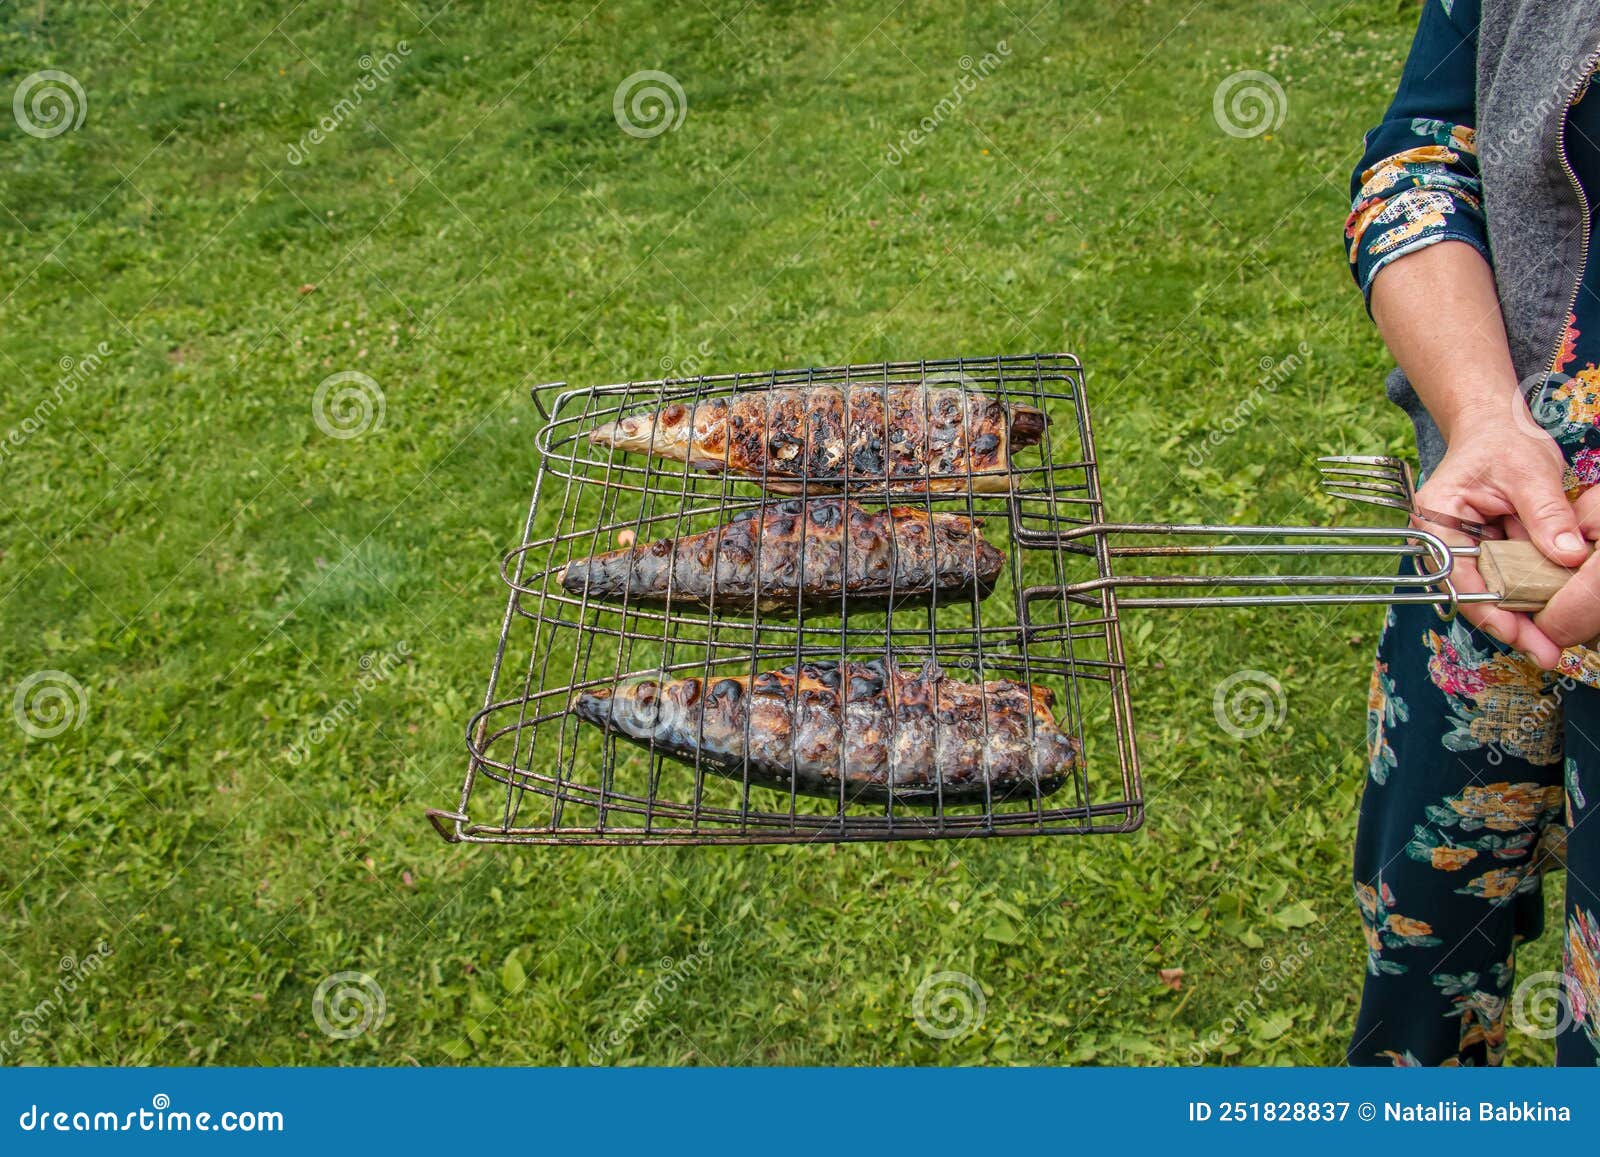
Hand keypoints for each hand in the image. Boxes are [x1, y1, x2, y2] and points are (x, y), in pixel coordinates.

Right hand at [1412, 412, 1586, 667]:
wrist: (1496, 426)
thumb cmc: (1502, 440)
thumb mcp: (1529, 471)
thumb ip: (1547, 514)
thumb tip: (1571, 558)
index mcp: (1436, 521)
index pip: (1459, 579)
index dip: (1492, 612)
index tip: (1525, 638)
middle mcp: (1442, 541)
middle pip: (1474, 594)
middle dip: (1512, 626)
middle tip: (1548, 653)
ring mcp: (1464, 548)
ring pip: (1492, 591)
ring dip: (1523, 616)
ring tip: (1553, 643)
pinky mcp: (1486, 550)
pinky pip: (1507, 578)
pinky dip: (1531, 594)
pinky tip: (1553, 613)